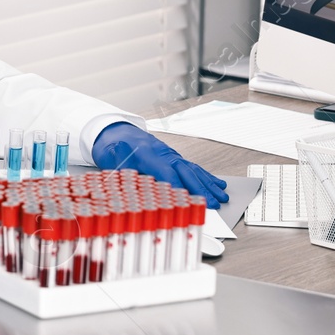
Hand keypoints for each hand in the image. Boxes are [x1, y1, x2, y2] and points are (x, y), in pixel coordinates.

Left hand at [92, 122, 228, 207]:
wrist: (115, 132)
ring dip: (208, 185)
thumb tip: (133, 193)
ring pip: (193, 170)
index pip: (166, 173)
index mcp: (146, 154)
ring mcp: (171, 154)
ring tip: (222, 197)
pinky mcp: (174, 158)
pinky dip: (206, 176)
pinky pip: (192, 167)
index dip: (178, 188)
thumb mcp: (112, 163)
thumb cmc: (113, 149)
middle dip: (200, 189)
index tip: (189, 202)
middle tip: (214, 203)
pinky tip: (218, 183)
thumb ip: (124, 176)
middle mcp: (163, 153)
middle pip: (185, 171)